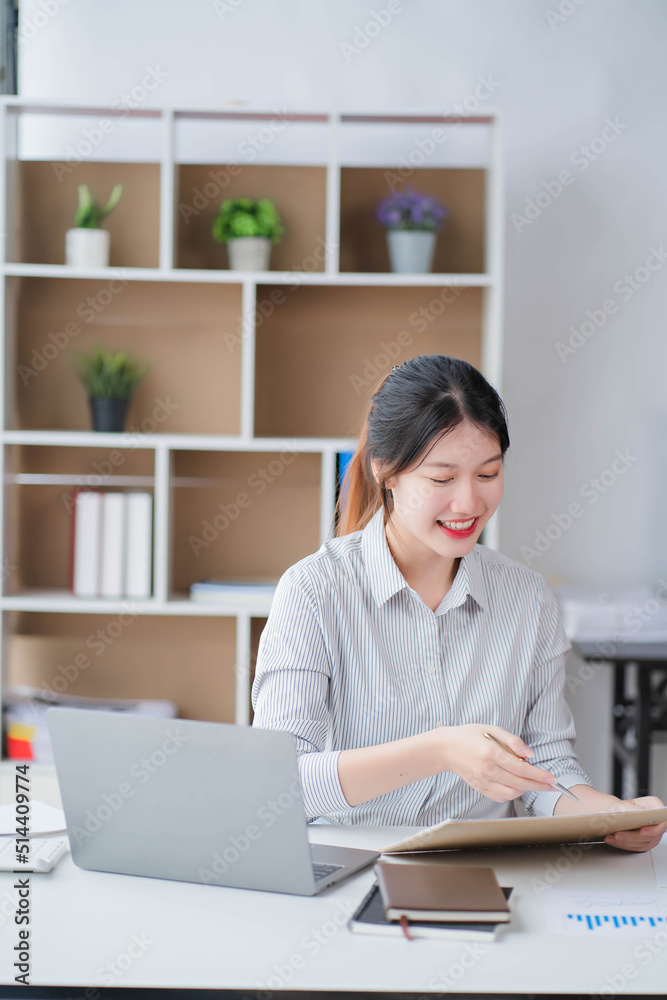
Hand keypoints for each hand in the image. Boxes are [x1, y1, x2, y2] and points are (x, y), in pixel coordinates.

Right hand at [432, 724, 560, 802]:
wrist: (445, 748)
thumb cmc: (469, 736)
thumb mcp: (491, 729)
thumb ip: (512, 740)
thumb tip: (530, 754)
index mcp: (491, 752)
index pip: (521, 768)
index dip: (539, 775)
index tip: (552, 778)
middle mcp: (487, 769)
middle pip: (519, 783)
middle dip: (539, 786)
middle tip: (552, 786)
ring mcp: (482, 781)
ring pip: (511, 793)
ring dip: (526, 790)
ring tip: (532, 782)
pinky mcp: (479, 788)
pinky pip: (500, 797)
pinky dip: (512, 794)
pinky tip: (516, 785)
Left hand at [554, 787, 666, 851]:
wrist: (578, 808)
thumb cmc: (592, 804)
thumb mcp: (607, 805)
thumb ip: (624, 810)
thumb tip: (635, 815)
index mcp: (644, 805)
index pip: (660, 812)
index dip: (657, 821)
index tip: (643, 826)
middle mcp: (645, 818)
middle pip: (654, 830)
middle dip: (636, 836)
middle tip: (618, 835)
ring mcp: (640, 830)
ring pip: (646, 842)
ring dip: (629, 843)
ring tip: (612, 838)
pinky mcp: (632, 840)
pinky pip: (636, 846)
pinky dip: (625, 846)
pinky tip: (611, 840)